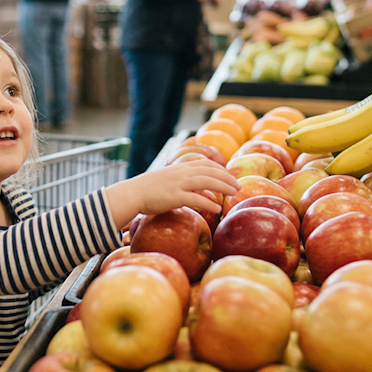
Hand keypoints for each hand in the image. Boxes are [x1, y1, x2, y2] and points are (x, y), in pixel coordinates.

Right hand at [104, 157, 237, 227]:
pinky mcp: (174, 196)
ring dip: (223, 187)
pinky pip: (195, 198)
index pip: (206, 164)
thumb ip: (180, 181)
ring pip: (206, 182)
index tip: (234, 174)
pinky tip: (217, 207)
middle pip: (210, 171)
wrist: (132, 193)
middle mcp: (181, 173)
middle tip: (239, 185)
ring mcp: (178, 184)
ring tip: (234, 193)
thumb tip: (192, 190)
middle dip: (227, 177)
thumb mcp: (166, 179)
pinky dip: (208, 202)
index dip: (221, 168)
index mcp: (180, 168)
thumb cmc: (147, 189)